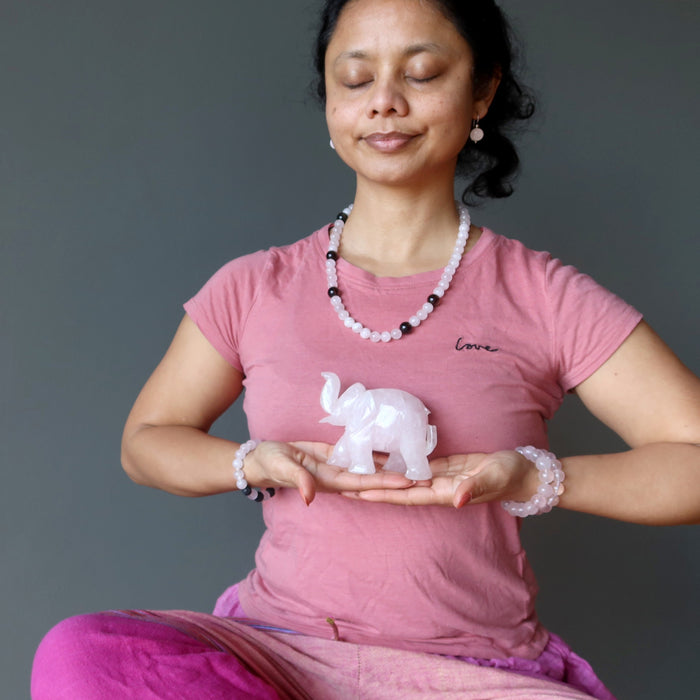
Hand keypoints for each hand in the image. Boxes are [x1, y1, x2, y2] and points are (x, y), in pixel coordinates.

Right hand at [243, 440, 414, 504]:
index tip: (409, 483)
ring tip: (420, 467)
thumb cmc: (269, 463)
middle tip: (427, 479)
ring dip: (394, 469)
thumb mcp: (282, 468)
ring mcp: (339, 467)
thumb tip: (310, 497)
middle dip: (399, 481)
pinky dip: (379, 455)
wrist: (261, 458)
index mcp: (329, 482)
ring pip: (372, 469)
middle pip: (375, 480)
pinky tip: (396, 450)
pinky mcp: (335, 455)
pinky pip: (361, 456)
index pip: (364, 483)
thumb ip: (297, 480)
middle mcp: (339, 477)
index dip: (386, 483)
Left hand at [342, 450, 537, 507]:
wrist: (523, 472)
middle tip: (343, 482)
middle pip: (396, 490)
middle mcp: (436, 488)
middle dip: (371, 487)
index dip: (381, 495)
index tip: (356, 493)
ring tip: (354, 467)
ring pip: (402, 477)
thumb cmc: (510, 476)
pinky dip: (398, 461)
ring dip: (380, 474)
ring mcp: (438, 478)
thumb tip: (456, 500)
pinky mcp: (443, 466)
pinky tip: (381, 455)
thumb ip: (475, 489)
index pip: (406, 496)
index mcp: (444, 494)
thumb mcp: (494, 479)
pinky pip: (414, 465)